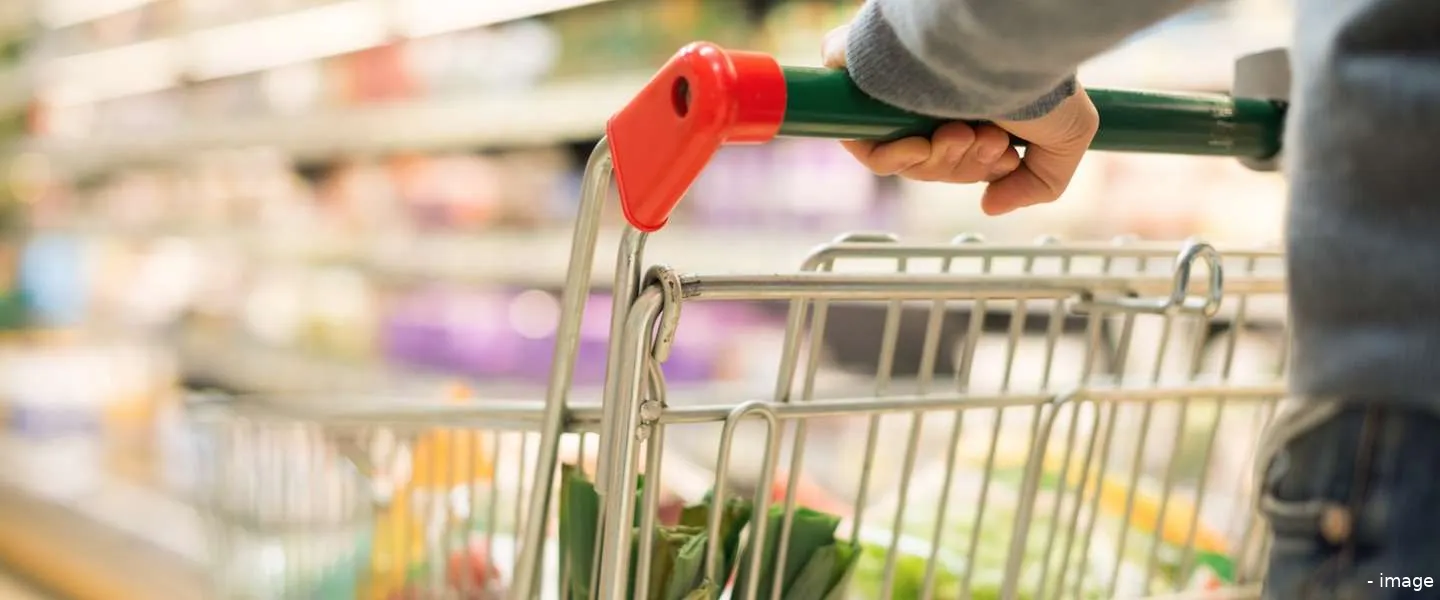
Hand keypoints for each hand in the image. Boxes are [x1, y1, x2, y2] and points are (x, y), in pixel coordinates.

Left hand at [823, 26, 1099, 215]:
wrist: (1005, 40)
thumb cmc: (1039, 78)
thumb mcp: (1067, 138)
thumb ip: (1039, 182)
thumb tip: (989, 205)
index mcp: (970, 101)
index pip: (956, 156)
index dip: (978, 168)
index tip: (1005, 156)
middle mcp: (931, 93)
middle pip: (929, 163)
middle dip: (963, 165)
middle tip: (988, 140)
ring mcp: (895, 88)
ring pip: (900, 158)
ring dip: (938, 160)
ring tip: (966, 133)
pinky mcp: (859, 79)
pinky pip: (862, 141)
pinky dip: (892, 157)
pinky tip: (924, 144)